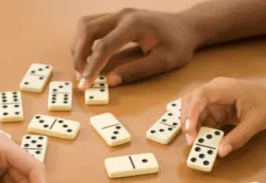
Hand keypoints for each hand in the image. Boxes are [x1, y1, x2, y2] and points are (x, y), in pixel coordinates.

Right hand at [72, 8, 199, 89]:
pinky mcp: (116, 17)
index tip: (84, 85)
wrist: (187, 26)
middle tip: (80, 76)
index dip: (92, 67)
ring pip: (85, 24)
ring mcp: (118, 14)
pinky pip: (91, 24)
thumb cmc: (179, 45)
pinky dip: (84, 40)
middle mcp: (122, 15)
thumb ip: (136, 71)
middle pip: (87, 29)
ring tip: (82, 67)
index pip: (104, 46)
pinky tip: (88, 55)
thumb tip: (110, 81)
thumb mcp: (163, 62)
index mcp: (134, 25)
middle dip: (79, 55)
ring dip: (78, 46)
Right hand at [181, 77, 265, 156]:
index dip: (191, 112)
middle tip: (189, 139)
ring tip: (194, 141)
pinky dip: (198, 128)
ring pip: (192, 109)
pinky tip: (201, 139)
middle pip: (190, 101)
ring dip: (191, 125)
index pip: (200, 96)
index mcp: (224, 88)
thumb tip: (220, 152)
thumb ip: (238, 137)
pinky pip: (200, 117)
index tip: (189, 130)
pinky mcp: (213, 108)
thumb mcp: (255, 123)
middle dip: (186, 120)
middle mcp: (213, 90)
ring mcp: (212, 99)